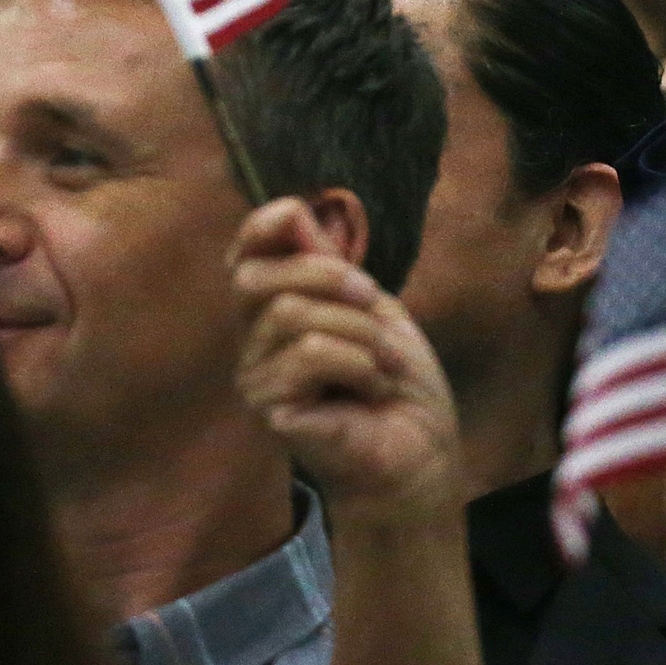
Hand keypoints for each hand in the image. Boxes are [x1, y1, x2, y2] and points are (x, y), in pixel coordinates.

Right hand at [232, 198, 464, 529]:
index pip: (244, 257)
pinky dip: (357, 363)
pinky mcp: (270, 409)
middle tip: (372, 302)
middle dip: (326, 276)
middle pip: (254, 279)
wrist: (422, 452)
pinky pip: (308, 354)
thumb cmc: (398, 383)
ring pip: (290, 314)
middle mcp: (254, 344)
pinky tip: (372, 388)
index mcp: (275, 312)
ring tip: (383, 362)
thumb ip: (330, 265)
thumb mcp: (372, 307)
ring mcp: (256, 379)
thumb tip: (296, 212)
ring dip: (358, 330)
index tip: (299, 216)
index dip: (262, 226)